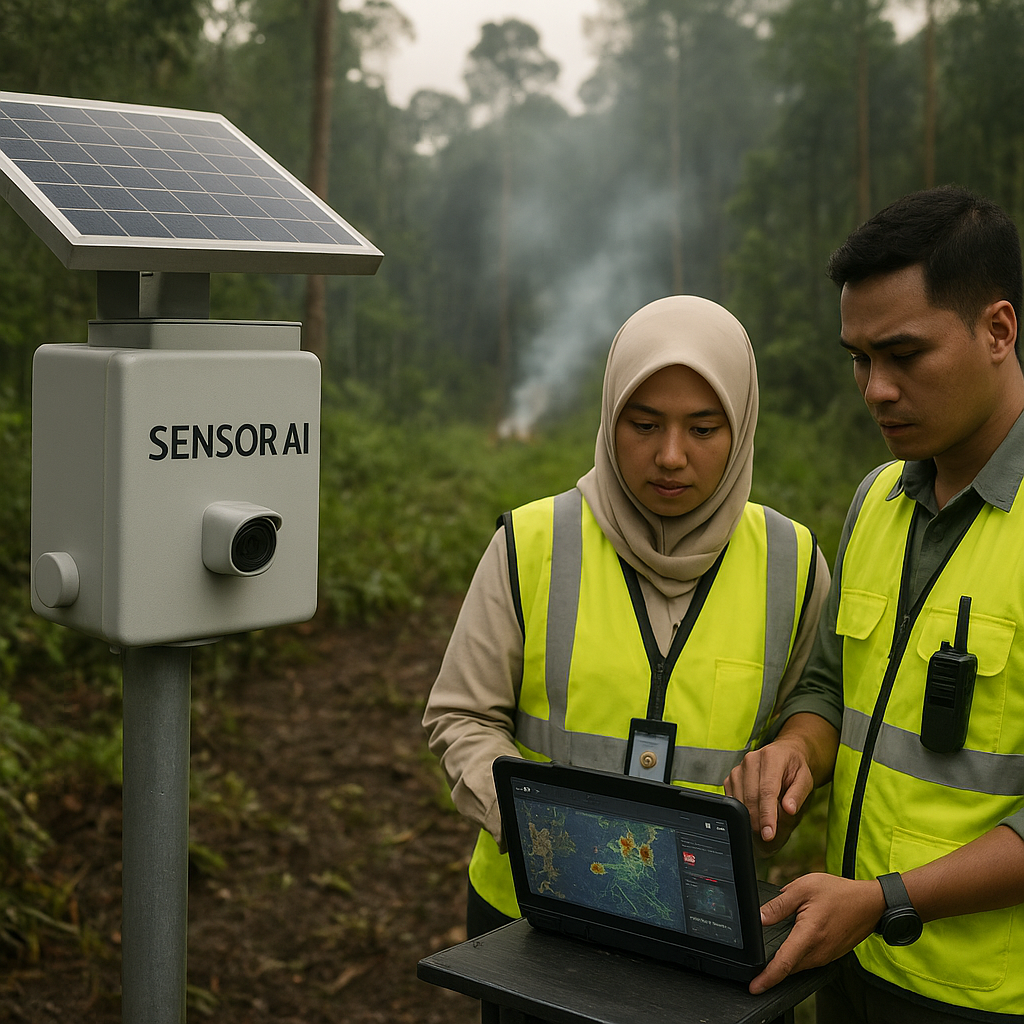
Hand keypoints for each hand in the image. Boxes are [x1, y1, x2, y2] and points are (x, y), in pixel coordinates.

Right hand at [724, 737, 814, 854]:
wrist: (785, 755)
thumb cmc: (796, 769)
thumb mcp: (806, 780)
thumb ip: (798, 794)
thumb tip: (789, 809)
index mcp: (772, 757)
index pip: (767, 790)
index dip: (767, 814)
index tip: (769, 834)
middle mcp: (752, 760)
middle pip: (751, 796)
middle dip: (758, 821)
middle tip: (767, 837)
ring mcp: (739, 768)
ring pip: (739, 799)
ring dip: (750, 817)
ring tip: (763, 828)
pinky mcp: (731, 777)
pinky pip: (732, 799)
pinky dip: (742, 812)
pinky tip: (754, 816)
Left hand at [748, 873, 884, 993]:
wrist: (870, 903)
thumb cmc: (838, 893)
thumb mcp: (803, 888)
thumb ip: (779, 905)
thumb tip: (759, 917)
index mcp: (809, 934)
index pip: (784, 963)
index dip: (767, 978)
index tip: (754, 987)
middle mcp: (819, 951)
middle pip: (789, 968)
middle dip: (772, 971)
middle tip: (755, 968)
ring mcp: (826, 956)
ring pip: (799, 966)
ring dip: (785, 964)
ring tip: (770, 958)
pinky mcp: (830, 956)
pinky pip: (809, 962)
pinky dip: (797, 959)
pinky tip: (792, 947)